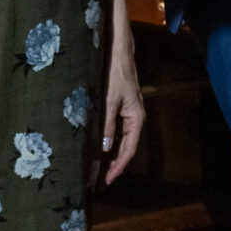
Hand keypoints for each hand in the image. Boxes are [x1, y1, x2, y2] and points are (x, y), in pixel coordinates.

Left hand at [101, 0, 144, 184]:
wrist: (118, 49)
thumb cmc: (115, 73)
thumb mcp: (109, 100)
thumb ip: (106, 124)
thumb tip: (104, 149)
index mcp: (136, 118)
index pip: (128, 150)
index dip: (117, 167)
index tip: (106, 181)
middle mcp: (134, 118)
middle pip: (124, 148)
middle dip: (111, 165)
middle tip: (97, 182)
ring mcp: (127, 113)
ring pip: (119, 140)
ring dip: (108, 155)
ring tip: (95, 170)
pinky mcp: (119, 107)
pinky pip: (114, 131)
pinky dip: (106, 142)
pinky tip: (96, 148)